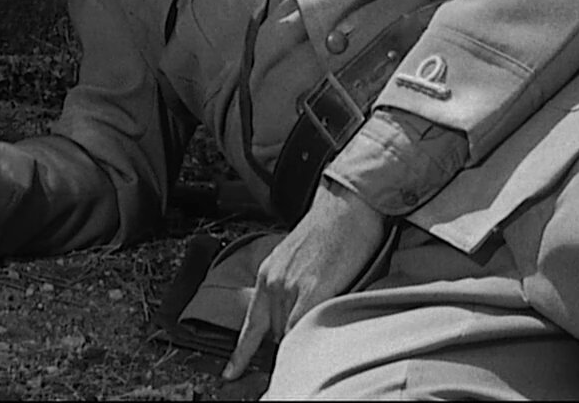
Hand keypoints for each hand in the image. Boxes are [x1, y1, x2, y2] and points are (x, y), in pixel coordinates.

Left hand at [223, 181, 387, 379]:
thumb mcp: (298, 258)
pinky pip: (301, 328)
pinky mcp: (313, 290)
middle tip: (307, 334)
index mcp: (267, 274)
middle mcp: (273, 282)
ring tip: (325, 318)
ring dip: (302, 336)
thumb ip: (291, 287)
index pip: (251, 326)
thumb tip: (295, 315)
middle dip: (288, 340)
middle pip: (275, 334)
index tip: (231, 373)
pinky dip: (304, 340)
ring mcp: (291, 287)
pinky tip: (310, 347)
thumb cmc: (331, 229)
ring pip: (290, 333)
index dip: (241, 354)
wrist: (347, 204)